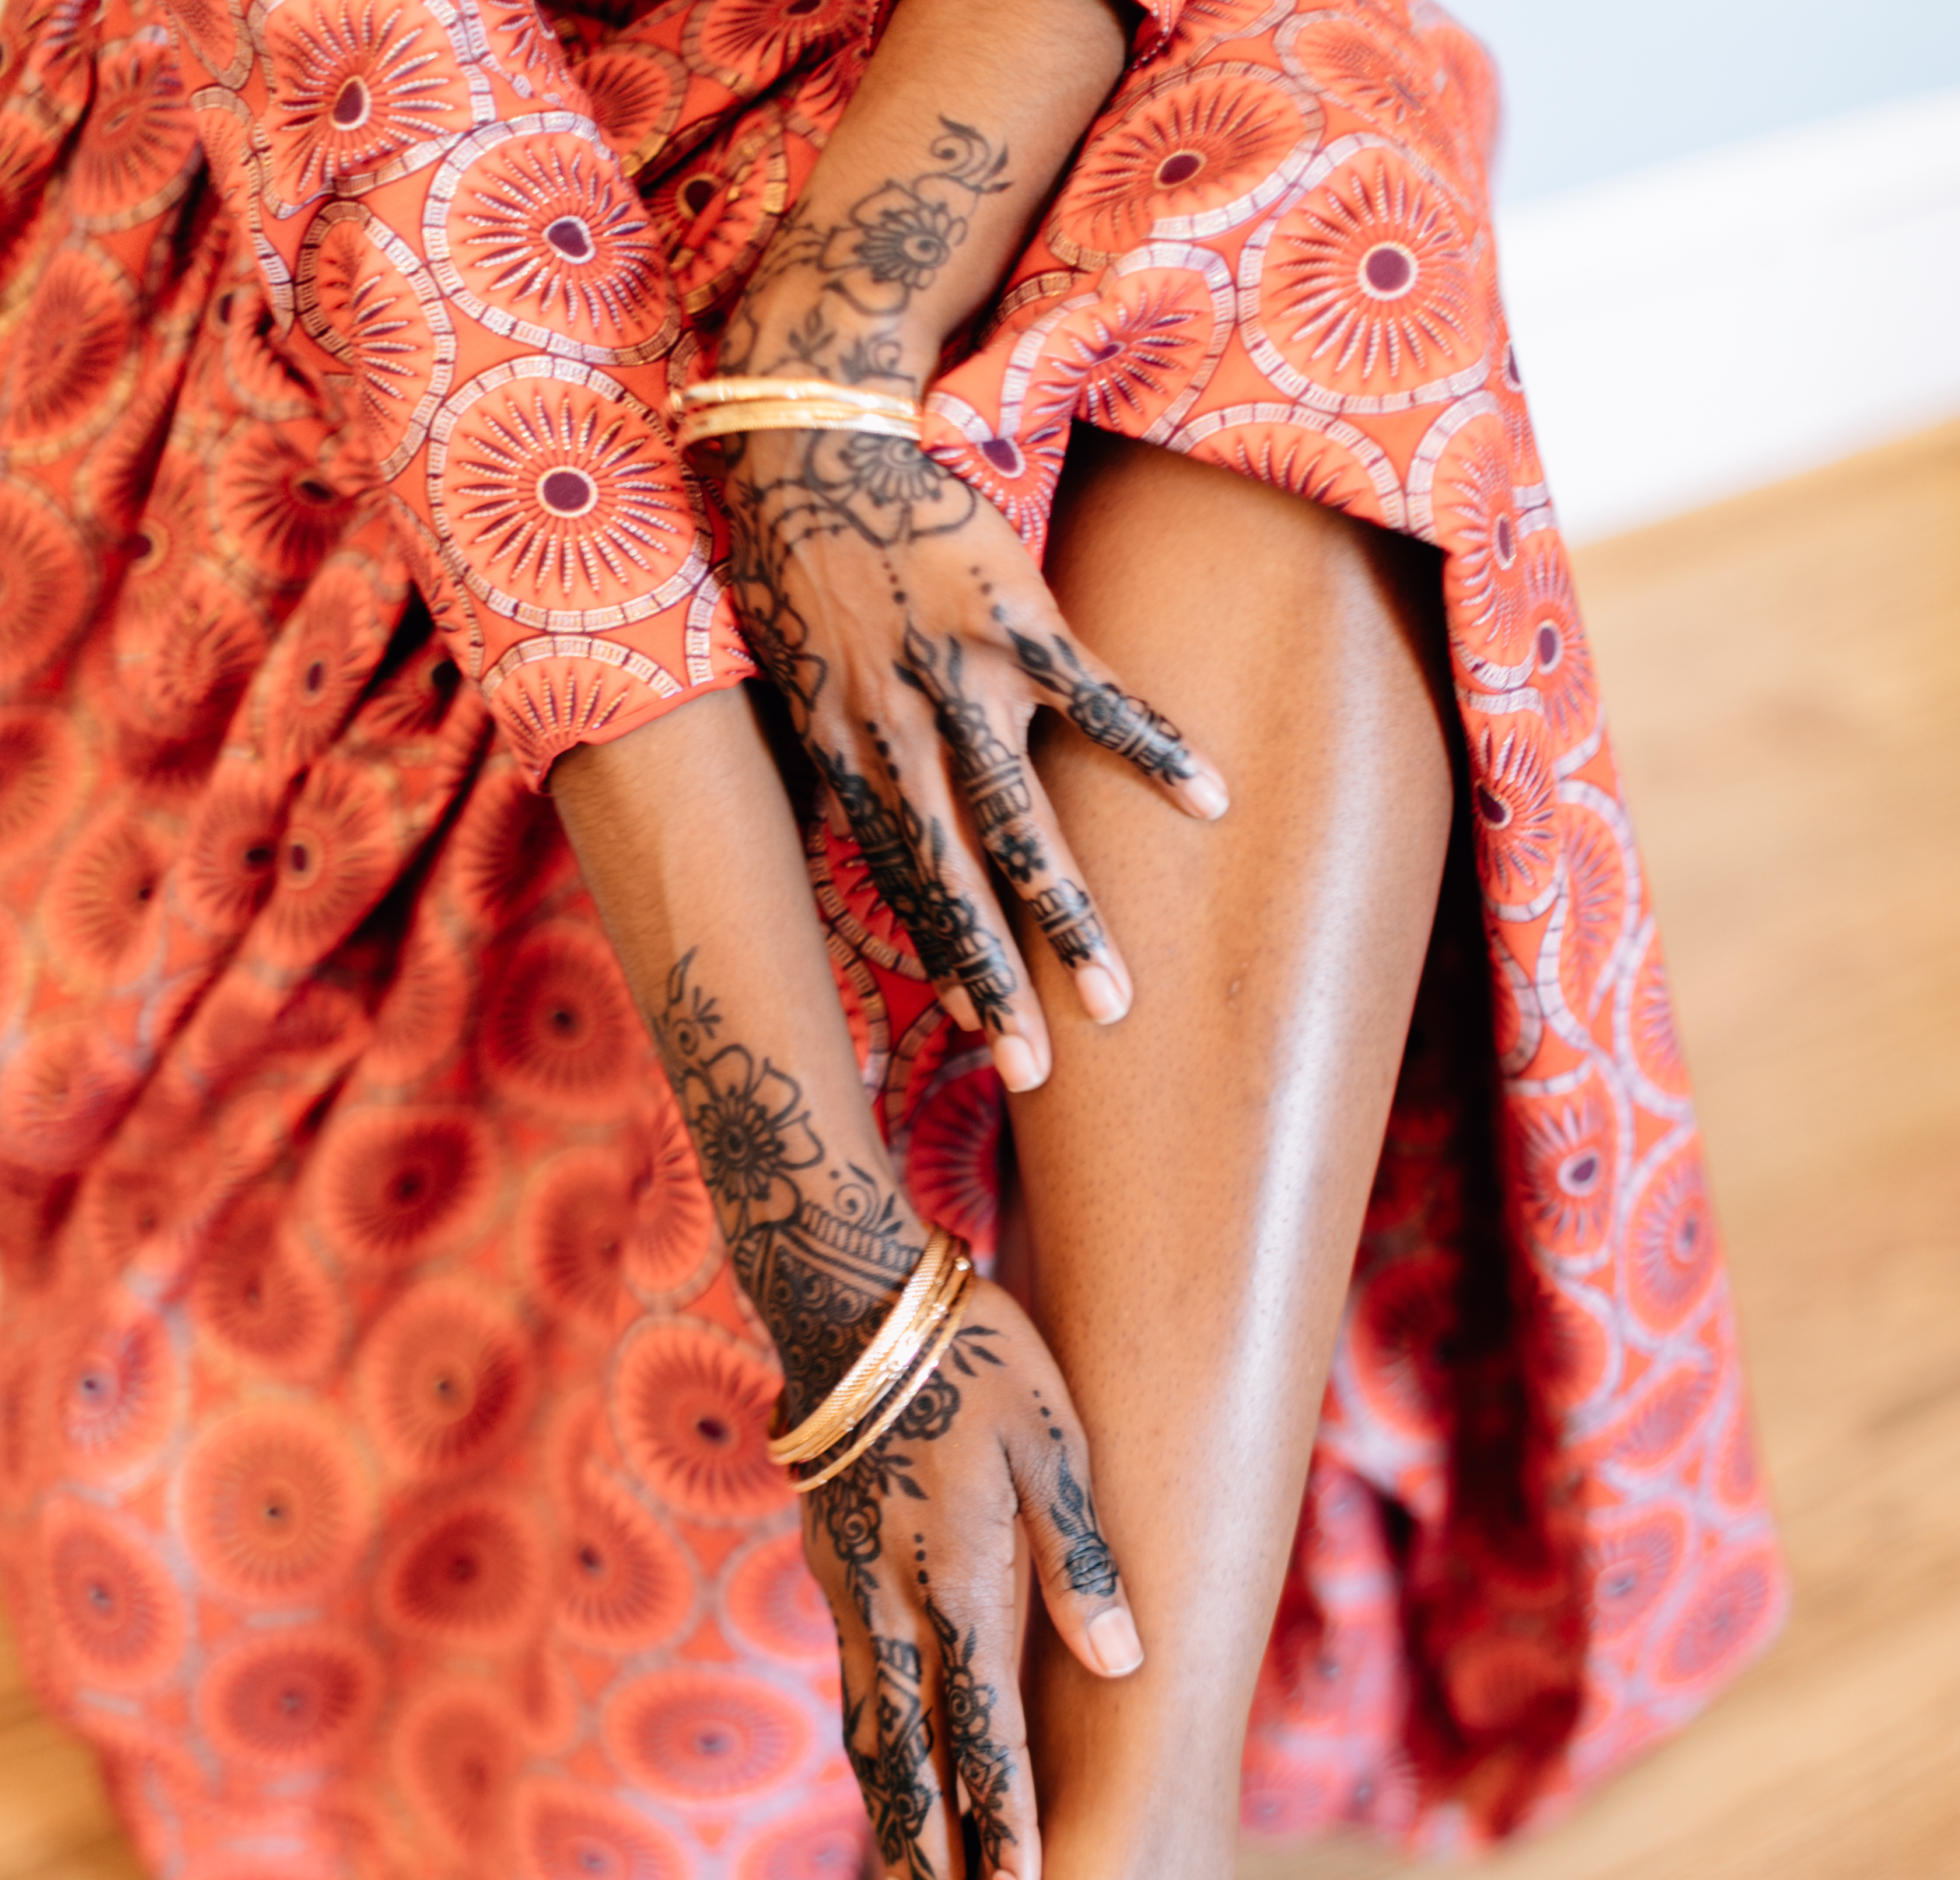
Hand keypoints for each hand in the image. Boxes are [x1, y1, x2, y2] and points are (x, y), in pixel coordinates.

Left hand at [718, 417, 1228, 1088]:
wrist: (811, 431)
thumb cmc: (802, 555)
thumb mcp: (794, 673)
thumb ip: (833, 755)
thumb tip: (858, 833)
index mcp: (844, 752)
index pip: (897, 884)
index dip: (941, 963)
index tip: (977, 1040)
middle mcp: (897, 733)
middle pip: (955, 883)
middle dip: (995, 982)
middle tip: (1035, 1068)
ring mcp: (957, 679)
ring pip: (1020, 823)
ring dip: (1069, 916)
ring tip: (1114, 991)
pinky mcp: (1012, 615)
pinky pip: (1093, 698)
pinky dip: (1153, 748)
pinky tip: (1209, 799)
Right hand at [803, 1278, 1142, 1879]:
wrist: (856, 1306)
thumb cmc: (978, 1363)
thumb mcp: (1051, 1442)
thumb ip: (1078, 1557)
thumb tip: (1120, 1662)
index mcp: (958, 1577)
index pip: (982, 1726)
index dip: (1002, 1819)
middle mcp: (893, 1604)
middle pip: (905, 1761)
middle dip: (925, 1864)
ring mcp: (851, 1595)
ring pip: (868, 1736)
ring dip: (888, 1829)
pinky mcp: (834, 1579)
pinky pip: (853, 1690)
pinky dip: (870, 1759)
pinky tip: (884, 1793)